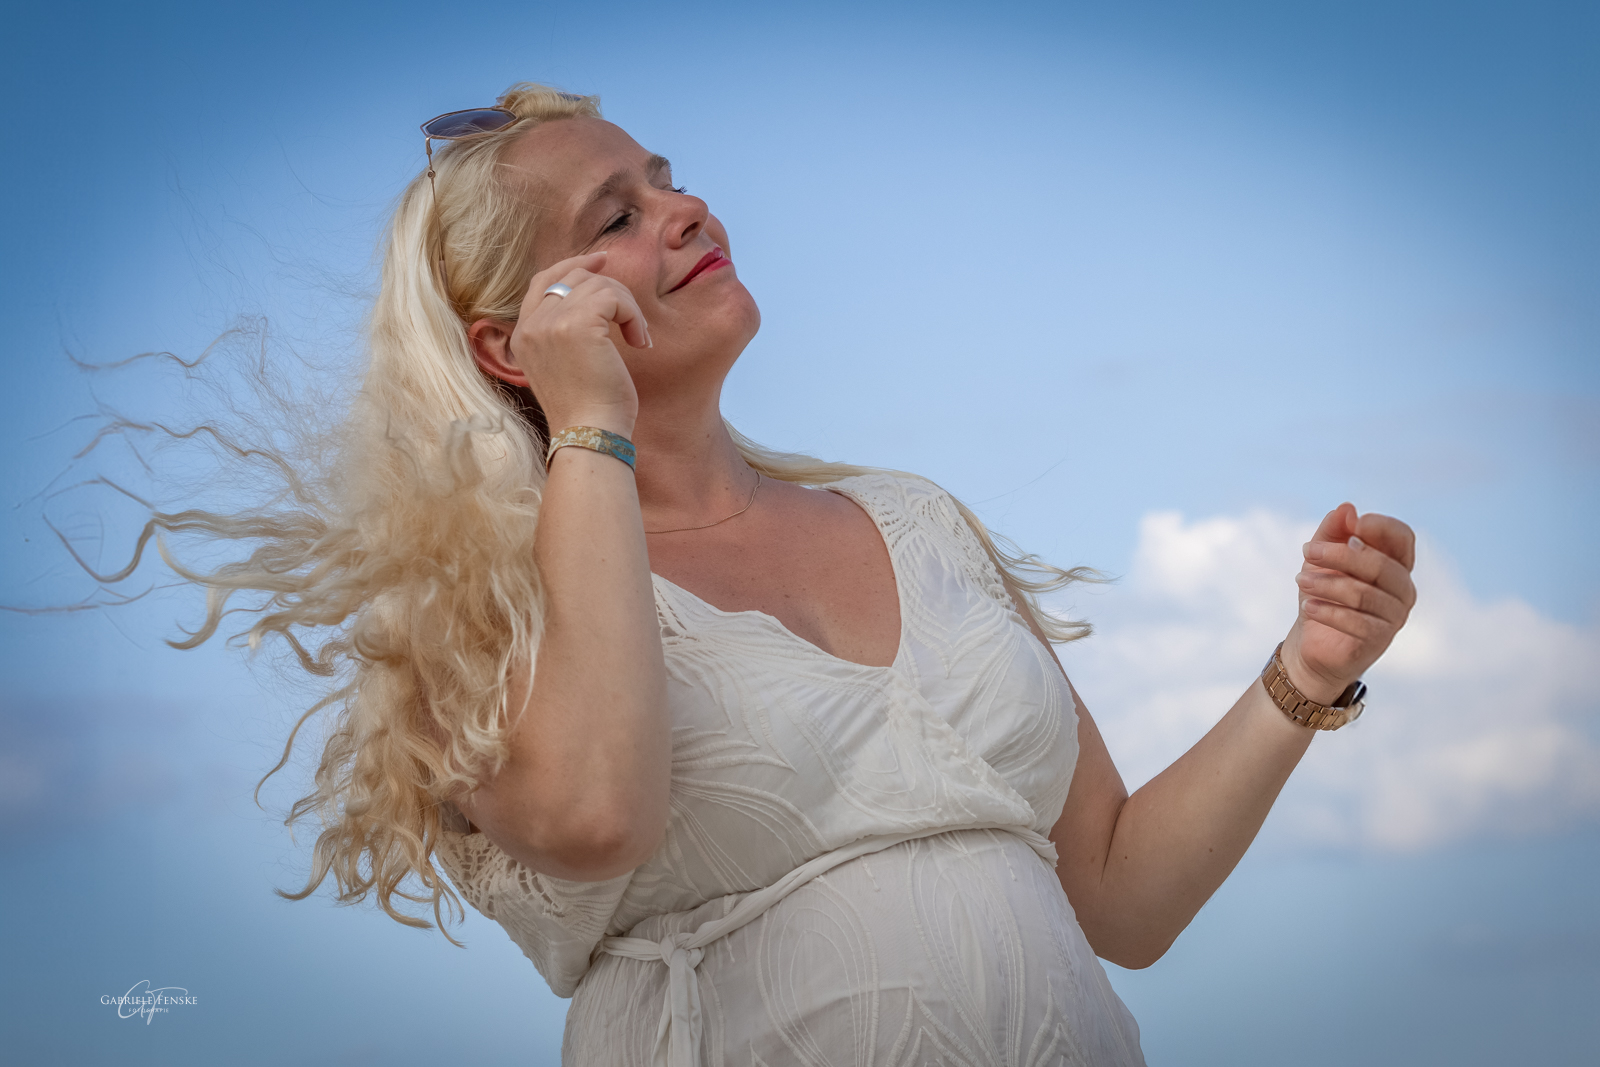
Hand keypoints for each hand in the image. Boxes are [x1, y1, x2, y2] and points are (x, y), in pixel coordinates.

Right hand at [502, 252, 651, 436]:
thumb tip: (598, 294)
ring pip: (598, 284)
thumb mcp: (567, 365)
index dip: (573, 265)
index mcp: (523, 335)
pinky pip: (613, 296)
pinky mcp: (576, 324)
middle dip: (610, 288)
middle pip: (572, 277)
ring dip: (627, 307)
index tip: (603, 260)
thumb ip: (567, 330)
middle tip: (631, 314)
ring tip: (637, 338)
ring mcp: (550, 322)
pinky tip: (639, 342)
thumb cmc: (589, 410)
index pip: (543, 281)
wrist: (590, 434)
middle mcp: (531, 325)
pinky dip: (633, 315)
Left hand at [1282, 503, 1416, 704]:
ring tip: (1300, 581)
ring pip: (1365, 594)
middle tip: (1307, 551)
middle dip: (1340, 554)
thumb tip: (1347, 508)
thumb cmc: (1323, 592)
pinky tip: (1308, 606)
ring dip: (1327, 584)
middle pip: (1380, 564)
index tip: (1352, 523)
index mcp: (1394, 562)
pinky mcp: (1380, 639)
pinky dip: (1329, 612)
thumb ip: (1334, 531)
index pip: (1402, 537)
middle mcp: (1402, 588)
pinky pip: (1357, 622)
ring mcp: (1395, 615)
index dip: (1381, 527)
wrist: (1313, 641)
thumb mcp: (1321, 558)